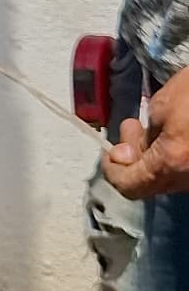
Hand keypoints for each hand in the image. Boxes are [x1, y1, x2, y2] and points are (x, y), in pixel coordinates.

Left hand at [103, 69, 188, 198]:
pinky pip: (184, 170)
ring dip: (154, 157)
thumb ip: (143, 135)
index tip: (110, 151)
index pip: (129, 186)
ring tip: (155, 125)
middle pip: (149, 185)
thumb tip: (127, 154)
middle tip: (132, 127)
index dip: (112, 171)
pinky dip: (173, 156)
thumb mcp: (164, 104)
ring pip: (168, 178)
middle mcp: (188, 180)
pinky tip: (176, 131)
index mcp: (171, 163)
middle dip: (133, 158)